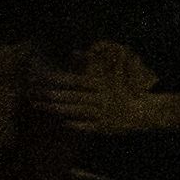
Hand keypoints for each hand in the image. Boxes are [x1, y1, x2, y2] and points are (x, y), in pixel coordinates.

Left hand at [30, 42, 169, 137]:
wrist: (145, 113)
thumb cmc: (125, 94)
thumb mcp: (114, 77)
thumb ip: (95, 65)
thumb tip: (75, 52)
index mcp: (102, 85)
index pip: (76, 81)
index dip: (58, 79)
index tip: (42, 77)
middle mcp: (101, 98)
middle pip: (72, 96)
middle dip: (51, 95)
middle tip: (33, 93)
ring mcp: (102, 113)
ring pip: (75, 110)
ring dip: (56, 108)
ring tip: (40, 106)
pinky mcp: (104, 127)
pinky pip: (86, 126)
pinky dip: (73, 124)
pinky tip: (60, 122)